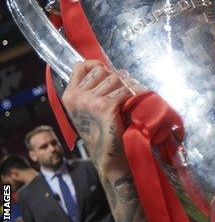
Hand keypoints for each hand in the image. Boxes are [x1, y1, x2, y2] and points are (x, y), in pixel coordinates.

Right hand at [61, 60, 143, 176]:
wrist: (107, 157)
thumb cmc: (100, 133)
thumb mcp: (87, 110)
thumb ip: (90, 91)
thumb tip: (107, 70)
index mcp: (69, 95)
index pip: (81, 66)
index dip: (96, 65)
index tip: (107, 71)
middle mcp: (77, 96)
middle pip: (101, 70)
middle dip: (115, 76)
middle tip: (124, 87)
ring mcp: (90, 101)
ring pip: (115, 78)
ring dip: (127, 83)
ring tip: (132, 92)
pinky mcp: (105, 106)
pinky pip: (124, 90)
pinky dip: (135, 92)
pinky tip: (138, 97)